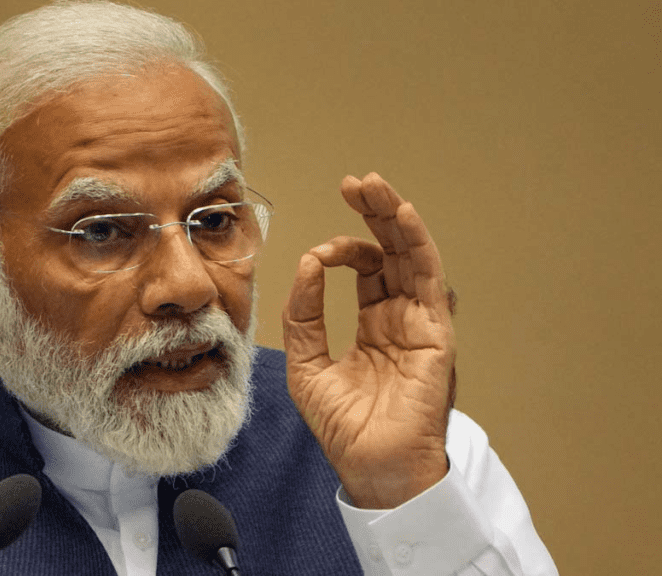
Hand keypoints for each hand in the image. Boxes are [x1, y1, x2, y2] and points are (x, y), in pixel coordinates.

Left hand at [282, 173, 455, 508]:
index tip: (317, 254)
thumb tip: (307, 263)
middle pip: (392, 252)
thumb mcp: (306, 364)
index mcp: (375, 326)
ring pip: (412, 256)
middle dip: (374, 214)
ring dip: (394, 217)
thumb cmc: (342, 426)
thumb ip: (304, 315)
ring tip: (374, 185)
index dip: (341, 251)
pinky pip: (428, 279)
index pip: (365, 270)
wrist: (370, 466)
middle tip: (355, 182)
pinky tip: (399, 216)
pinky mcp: (436, 332)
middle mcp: (401, 318)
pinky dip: (415, 244)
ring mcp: (421, 323)